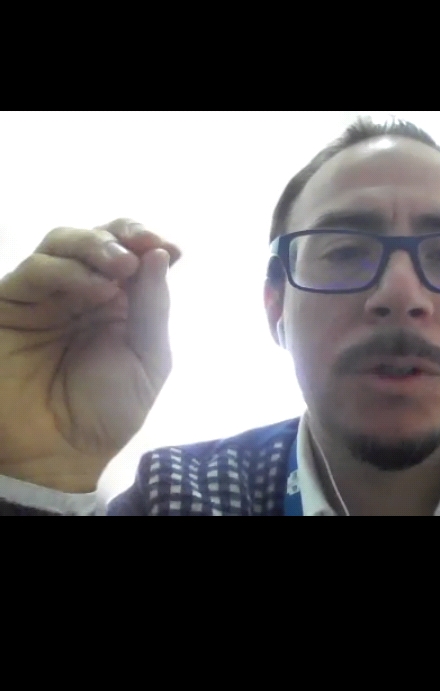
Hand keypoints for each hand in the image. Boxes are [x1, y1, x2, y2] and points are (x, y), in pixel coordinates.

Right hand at [0, 219, 181, 487]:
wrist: (55, 454)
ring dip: (94, 246)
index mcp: (118, 300)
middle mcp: (80, 289)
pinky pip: (35, 270)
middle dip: (122, 235)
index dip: (146, 238)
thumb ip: (153, 307)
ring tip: (120, 268)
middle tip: (141, 248)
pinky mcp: (11, 302)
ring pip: (62, 242)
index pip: (130, 250)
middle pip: (96, 236)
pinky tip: (97, 290)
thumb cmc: (104, 413)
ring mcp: (44, 294)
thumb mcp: (147, 362)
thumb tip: (160, 252)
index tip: (172, 248)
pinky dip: (68, 271)